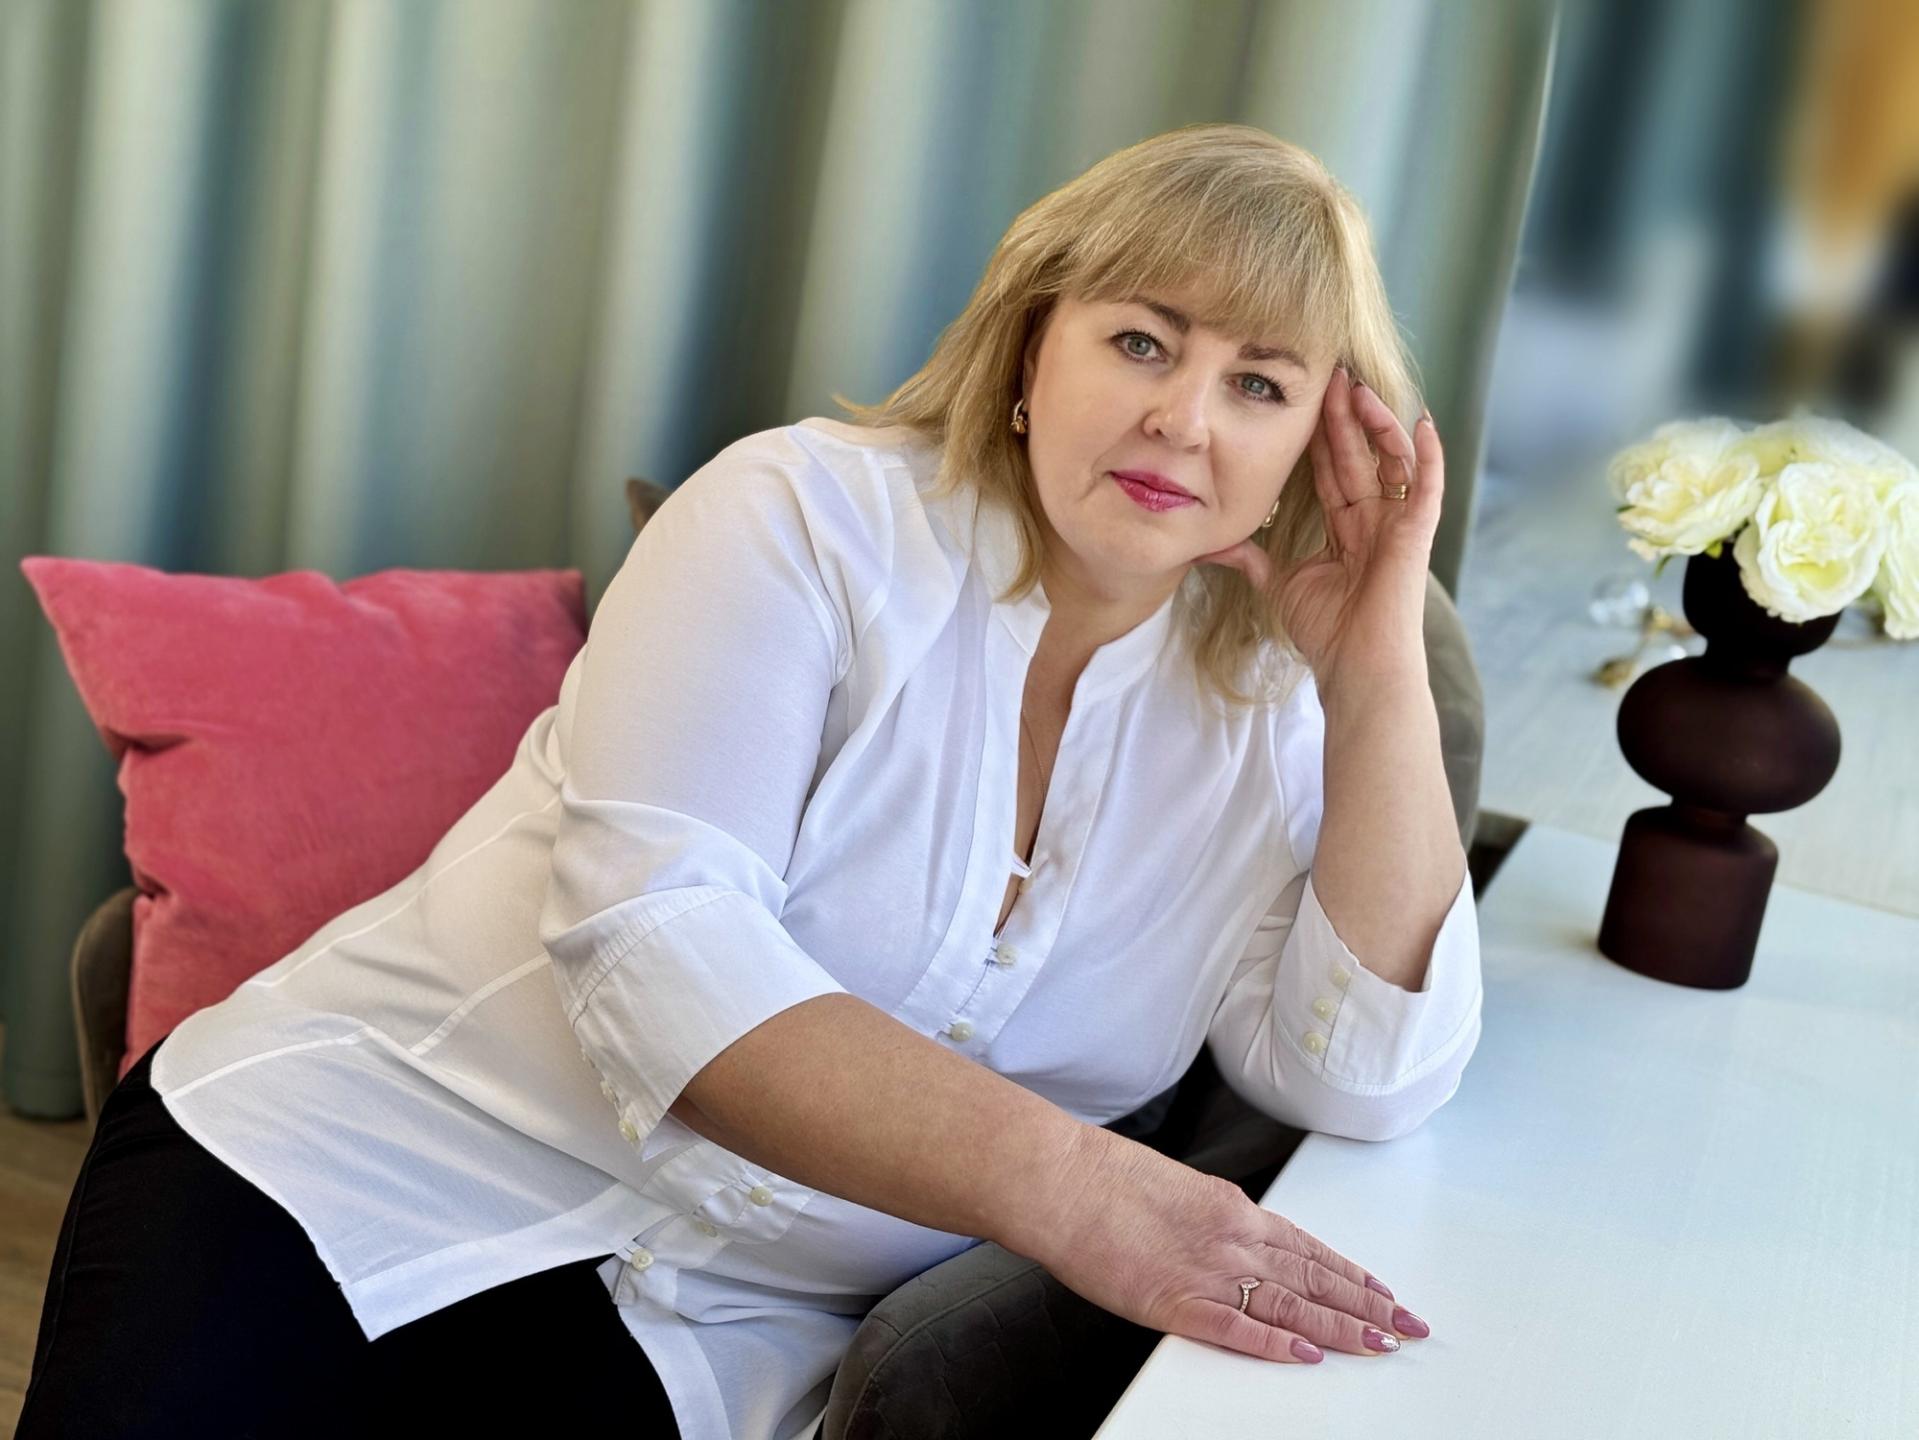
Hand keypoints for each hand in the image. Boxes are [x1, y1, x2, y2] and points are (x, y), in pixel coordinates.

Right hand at [1033, 1125, 1427, 1362]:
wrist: (1064, 1181)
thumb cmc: (1106, 1180)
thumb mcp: (1178, 1188)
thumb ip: (1215, 1216)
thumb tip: (1237, 1230)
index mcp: (1234, 1210)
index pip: (1311, 1249)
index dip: (1353, 1275)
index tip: (1385, 1294)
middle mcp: (1234, 1238)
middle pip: (1316, 1279)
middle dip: (1367, 1306)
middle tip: (1407, 1327)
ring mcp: (1209, 1272)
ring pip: (1292, 1305)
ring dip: (1341, 1329)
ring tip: (1380, 1345)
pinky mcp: (1177, 1302)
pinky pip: (1238, 1329)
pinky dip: (1277, 1345)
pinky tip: (1308, 1356)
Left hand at [1197, 367, 1443, 697]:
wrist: (1355, 667)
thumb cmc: (1326, 634)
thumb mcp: (1279, 584)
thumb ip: (1251, 558)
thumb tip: (1209, 544)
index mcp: (1348, 528)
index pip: (1332, 469)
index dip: (1320, 435)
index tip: (1305, 399)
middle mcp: (1376, 520)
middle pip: (1359, 455)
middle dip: (1345, 415)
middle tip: (1330, 372)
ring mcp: (1399, 524)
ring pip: (1392, 459)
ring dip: (1377, 422)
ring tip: (1357, 388)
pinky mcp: (1418, 533)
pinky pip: (1427, 484)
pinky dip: (1428, 453)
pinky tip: (1421, 420)